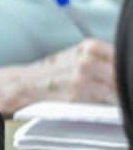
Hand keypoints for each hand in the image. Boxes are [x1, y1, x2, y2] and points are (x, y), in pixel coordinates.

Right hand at [0, 39, 116, 114]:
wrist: (27, 83)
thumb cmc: (53, 71)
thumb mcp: (77, 54)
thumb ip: (101, 58)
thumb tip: (124, 67)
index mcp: (89, 46)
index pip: (122, 56)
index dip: (127, 68)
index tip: (127, 75)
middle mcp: (86, 59)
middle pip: (120, 72)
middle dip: (125, 82)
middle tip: (125, 87)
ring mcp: (82, 77)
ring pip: (117, 88)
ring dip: (120, 94)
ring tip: (120, 95)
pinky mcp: (79, 95)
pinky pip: (107, 101)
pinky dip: (112, 103)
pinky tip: (112, 103)